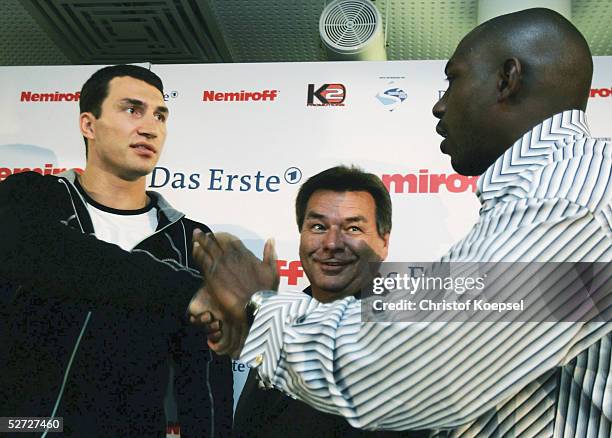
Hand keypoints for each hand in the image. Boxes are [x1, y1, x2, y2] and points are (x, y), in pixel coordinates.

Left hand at [189, 230, 277, 357]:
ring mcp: (221, 264)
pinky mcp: (212, 274)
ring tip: (195, 236)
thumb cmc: (265, 290)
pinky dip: (197, 253)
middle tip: (199, 232)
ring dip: (200, 241)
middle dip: (208, 236)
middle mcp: (232, 256)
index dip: (223, 237)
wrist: (254, 304)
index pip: (231, 240)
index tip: (217, 235)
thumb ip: (270, 253)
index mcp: (245, 254)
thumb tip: (270, 240)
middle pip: (217, 242)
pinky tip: (193, 249)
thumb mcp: (272, 270)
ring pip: (208, 248)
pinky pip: (202, 260)